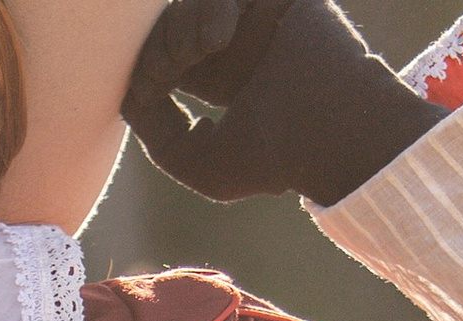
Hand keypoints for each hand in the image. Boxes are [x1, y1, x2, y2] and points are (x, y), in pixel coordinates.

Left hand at [120, 0, 440, 204]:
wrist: (331, 135)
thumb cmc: (273, 162)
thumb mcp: (197, 162)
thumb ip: (155, 130)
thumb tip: (132, 93)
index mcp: (226, 78)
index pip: (167, 56)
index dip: (144, 70)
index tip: (145, 96)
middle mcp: (245, 44)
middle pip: (175, 26)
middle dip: (156, 46)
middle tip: (161, 75)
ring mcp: (262, 17)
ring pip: (195, 3)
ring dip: (180, 25)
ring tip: (202, 52)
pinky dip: (211, 6)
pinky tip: (222, 36)